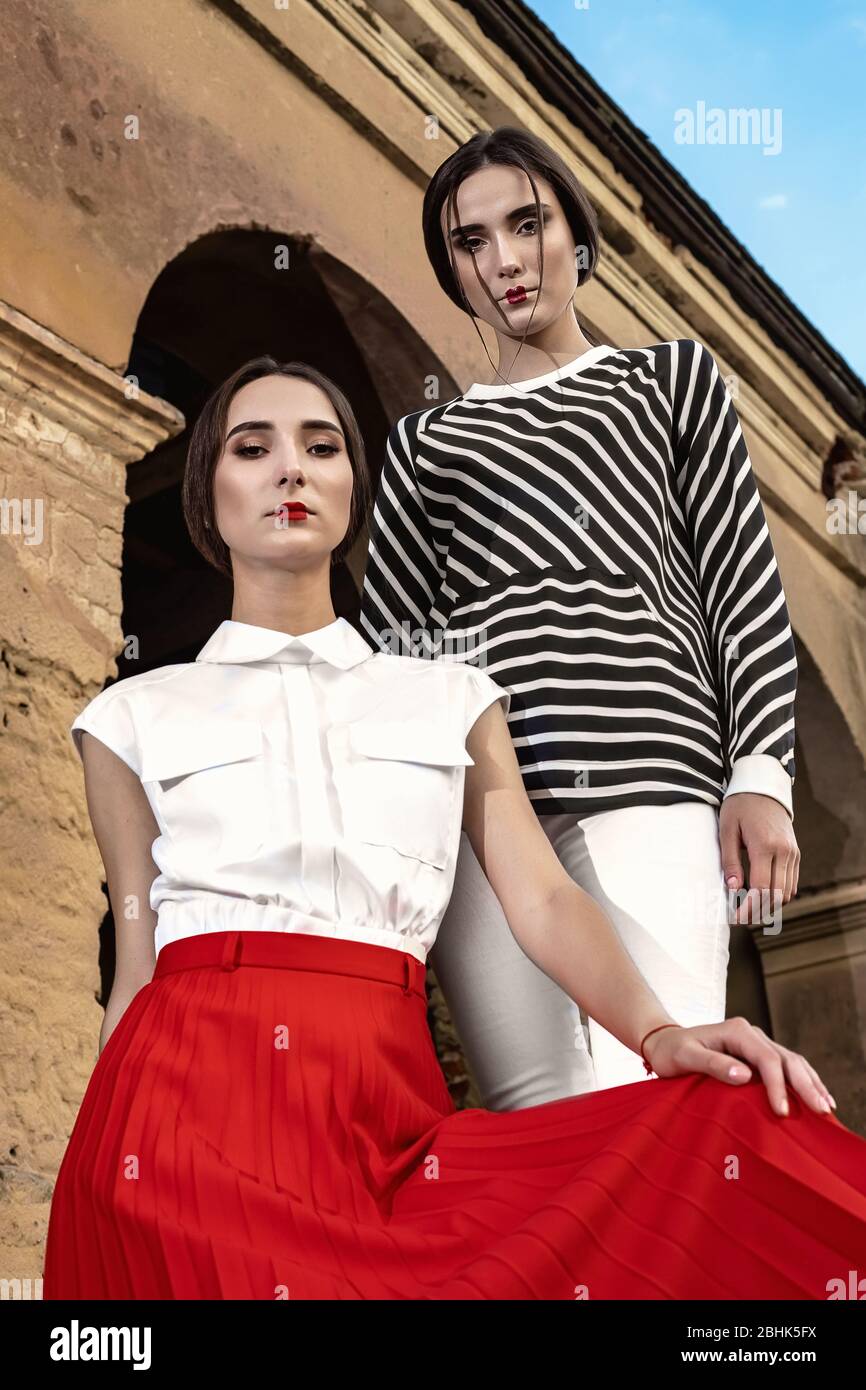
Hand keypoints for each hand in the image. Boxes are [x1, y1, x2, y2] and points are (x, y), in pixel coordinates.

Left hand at [643, 1018, 835, 1117]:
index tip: (781, 1112)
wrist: (665, 1043)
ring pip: (792, 1061)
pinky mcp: (757, 1054)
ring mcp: (756, 1043)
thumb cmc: (672, 1052)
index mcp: (737, 1031)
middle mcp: (751, 1033)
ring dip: (810, 1083)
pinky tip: (817, 1094)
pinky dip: (804, 1080)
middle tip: (821, 1111)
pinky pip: (786, 1066)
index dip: (777, 1085)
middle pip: (787, 1059)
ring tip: (826, 1107)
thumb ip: (713, 1064)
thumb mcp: (685, 1057)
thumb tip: (745, 1076)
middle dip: (806, 1085)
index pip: (767, 1059)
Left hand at [719, 792, 798, 924]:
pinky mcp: (796, 854)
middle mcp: (784, 852)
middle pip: (777, 895)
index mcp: (765, 846)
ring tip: (750, 910)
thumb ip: (730, 860)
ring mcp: (793, 853)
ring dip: (770, 906)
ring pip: (787, 892)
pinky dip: (779, 894)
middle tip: (742, 918)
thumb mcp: (727, 829)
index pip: (760, 888)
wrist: (764, 787)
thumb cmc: (740, 806)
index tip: (736, 918)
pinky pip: (791, 883)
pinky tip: (762, 897)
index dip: (749, 908)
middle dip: (760, 912)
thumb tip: (733, 888)